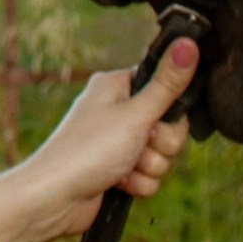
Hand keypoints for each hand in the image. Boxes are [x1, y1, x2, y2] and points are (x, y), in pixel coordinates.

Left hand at [0, 38, 196, 241]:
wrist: (55, 199)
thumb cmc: (87, 151)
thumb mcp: (135, 115)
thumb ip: (167, 83)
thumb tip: (187, 42)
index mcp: (116, 86)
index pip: (166, 88)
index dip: (169, 111)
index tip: (155, 121)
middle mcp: (116, 110)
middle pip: (169, 126)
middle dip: (160, 145)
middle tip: (138, 146)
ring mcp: (115, 141)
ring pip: (161, 154)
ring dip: (148, 167)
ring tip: (121, 167)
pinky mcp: (116, 168)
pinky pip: (148, 175)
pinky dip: (137, 183)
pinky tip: (116, 183)